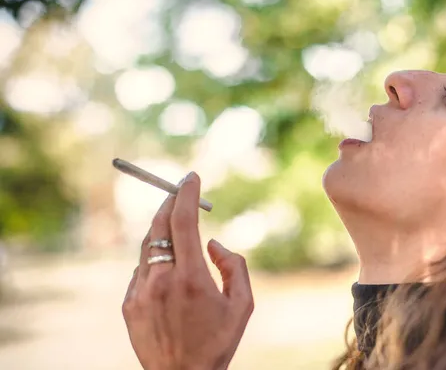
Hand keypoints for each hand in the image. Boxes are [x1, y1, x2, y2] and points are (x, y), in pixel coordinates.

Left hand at [122, 172, 253, 369]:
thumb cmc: (218, 343)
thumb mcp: (243, 305)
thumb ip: (234, 266)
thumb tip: (213, 243)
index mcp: (192, 277)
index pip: (183, 221)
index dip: (186, 193)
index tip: (191, 177)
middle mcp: (161, 280)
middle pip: (158, 225)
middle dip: (169, 203)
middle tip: (179, 192)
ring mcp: (140, 292)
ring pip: (148, 247)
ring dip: (162, 232)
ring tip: (177, 232)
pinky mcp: (129, 304)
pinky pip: (141, 270)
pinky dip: (155, 261)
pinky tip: (168, 272)